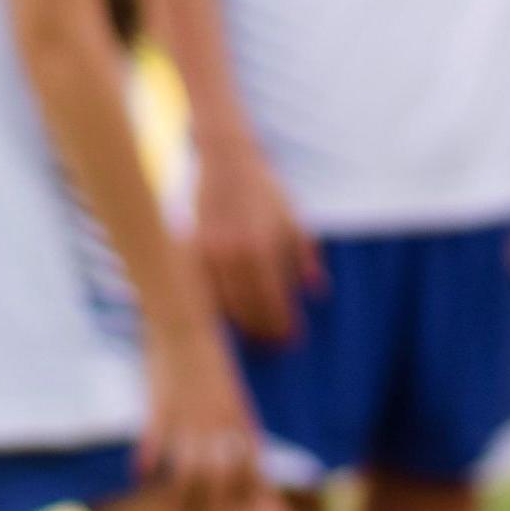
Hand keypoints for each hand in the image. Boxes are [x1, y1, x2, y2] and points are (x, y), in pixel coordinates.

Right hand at [140, 319, 262, 510]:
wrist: (187, 328)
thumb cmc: (211, 361)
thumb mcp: (235, 395)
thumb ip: (239, 426)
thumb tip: (245, 451)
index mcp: (240, 420)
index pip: (252, 469)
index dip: (248, 493)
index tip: (242, 506)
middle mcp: (217, 426)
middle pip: (221, 481)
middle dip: (212, 503)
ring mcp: (189, 421)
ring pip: (188, 474)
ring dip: (181, 493)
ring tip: (174, 500)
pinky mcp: (160, 413)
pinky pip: (153, 449)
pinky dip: (146, 467)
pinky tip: (140, 475)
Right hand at [194, 131, 322, 341]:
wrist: (226, 162)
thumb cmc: (265, 191)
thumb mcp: (293, 220)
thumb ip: (305, 257)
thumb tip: (318, 292)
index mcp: (263, 247)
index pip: (274, 300)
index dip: (284, 324)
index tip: (293, 340)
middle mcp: (235, 254)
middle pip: (249, 309)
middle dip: (264, 332)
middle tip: (275, 348)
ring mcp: (209, 253)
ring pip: (223, 305)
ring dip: (240, 326)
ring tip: (254, 339)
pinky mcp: (191, 251)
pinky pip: (203, 289)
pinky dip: (217, 307)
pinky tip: (227, 318)